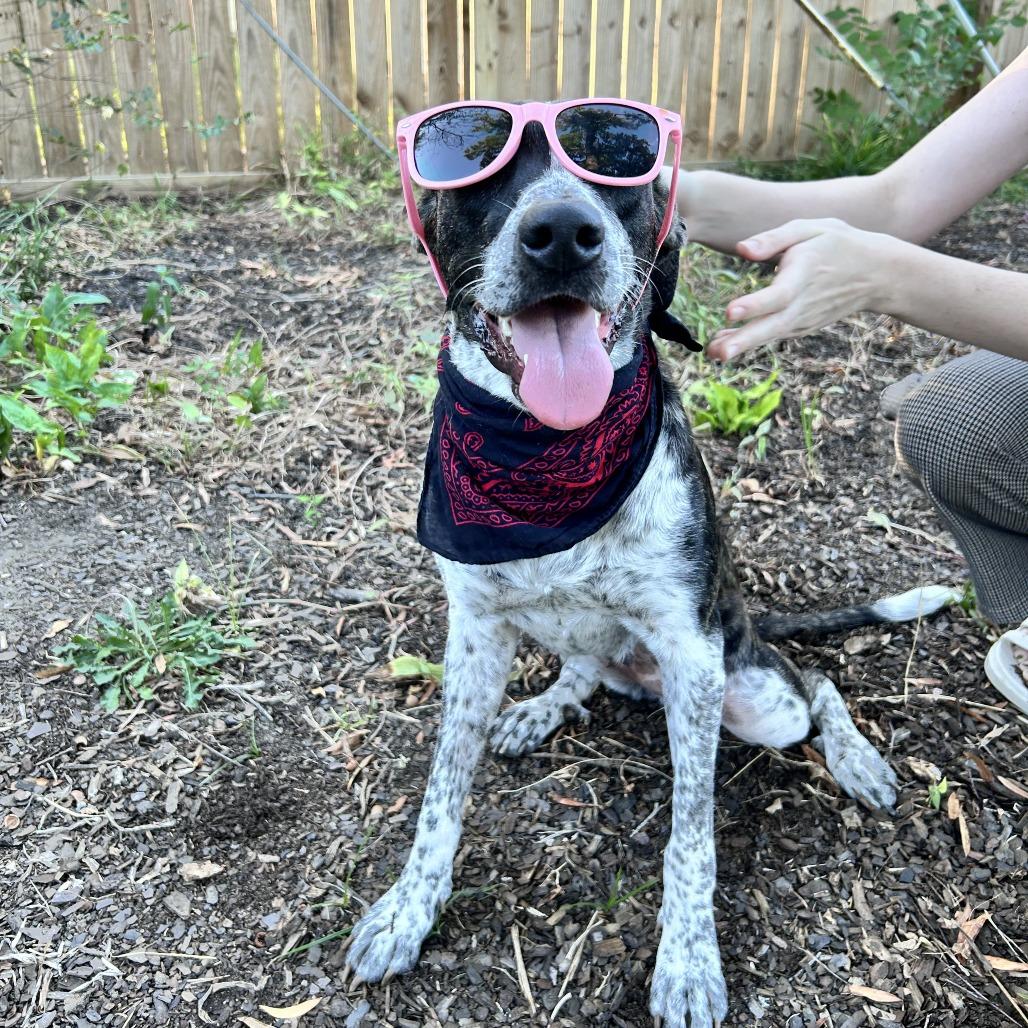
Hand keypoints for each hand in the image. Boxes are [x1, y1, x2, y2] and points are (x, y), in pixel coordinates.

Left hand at [708, 218, 894, 360]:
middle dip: (743, 341)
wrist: (876, 274)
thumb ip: (774, 238)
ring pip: (769, 335)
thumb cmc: (837, 244)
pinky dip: (748, 342)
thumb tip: (741, 249)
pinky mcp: (799, 327)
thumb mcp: (810, 229)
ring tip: (712, 354)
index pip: (778, 294)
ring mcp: (802, 320)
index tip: (729, 312)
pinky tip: (722, 346)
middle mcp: (802, 304)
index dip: (754, 305)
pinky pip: (771, 335)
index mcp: (804, 274)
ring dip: (740, 346)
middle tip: (718, 353)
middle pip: (772, 325)